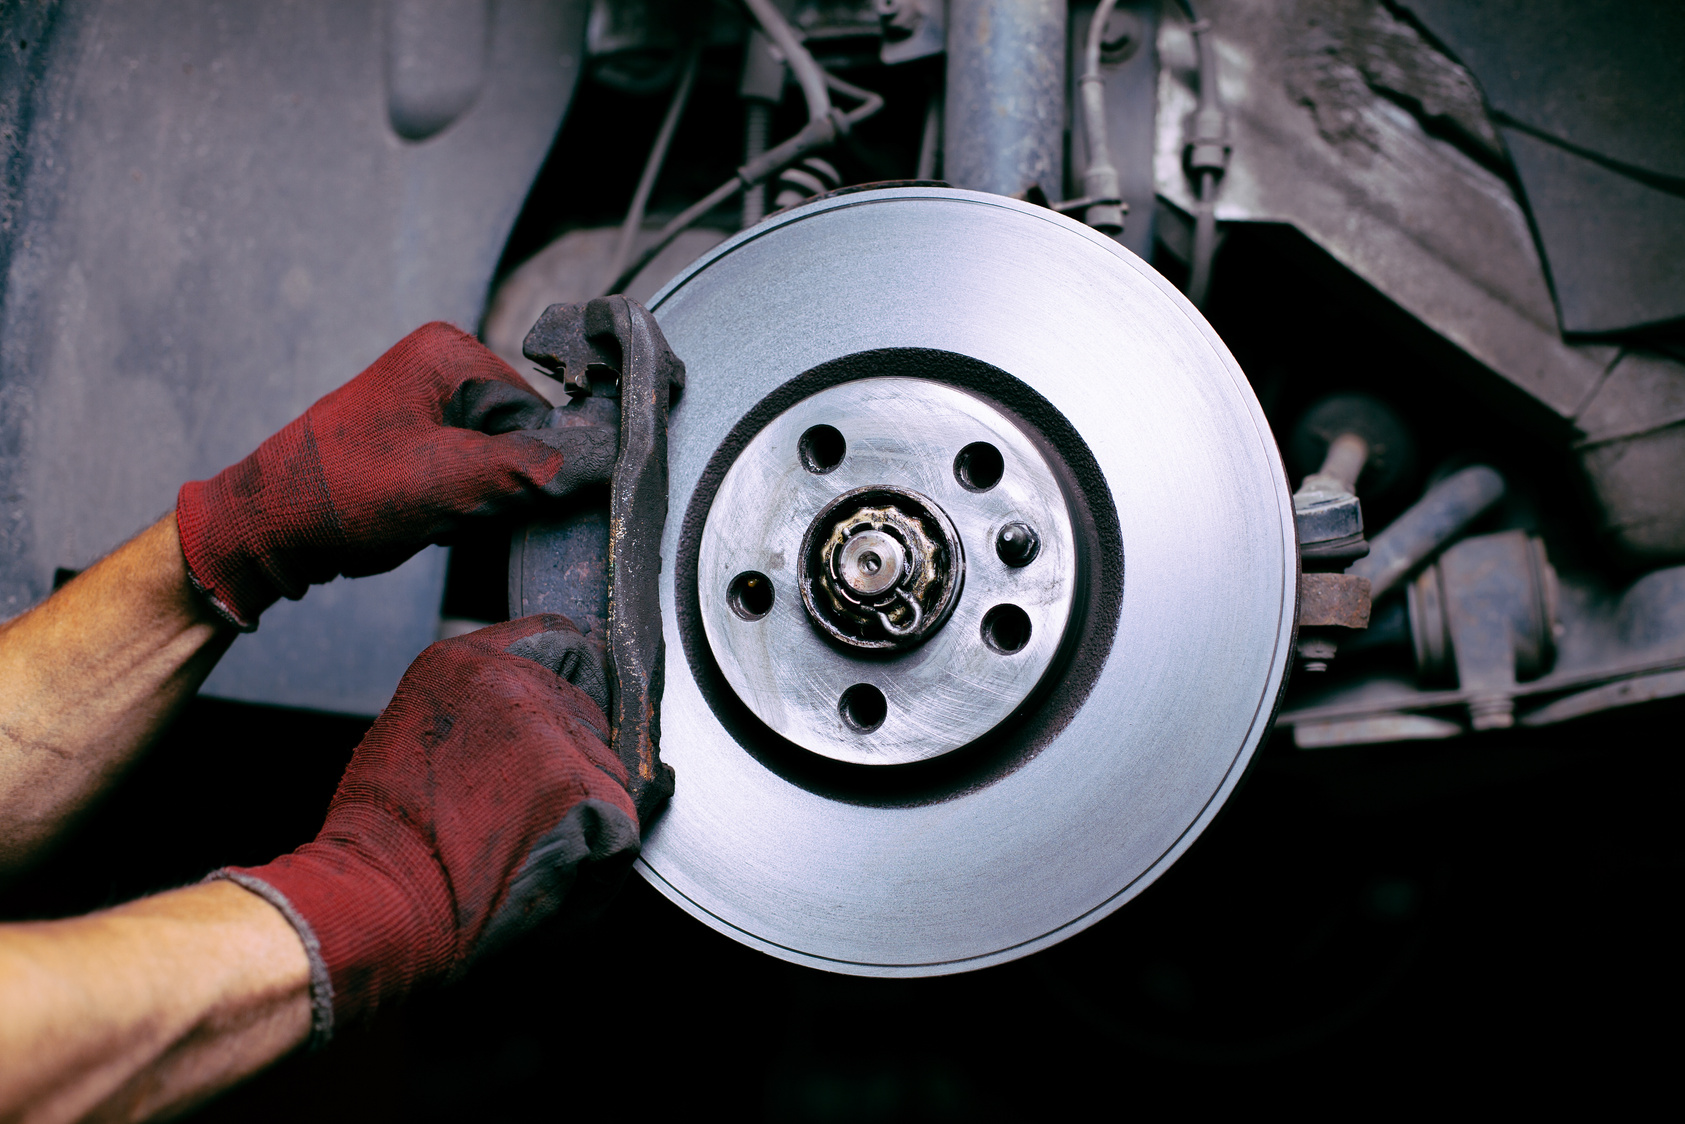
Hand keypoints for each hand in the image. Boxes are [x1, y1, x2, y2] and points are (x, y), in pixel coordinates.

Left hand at [176, 322, 615, 628]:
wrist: (268, 529)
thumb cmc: (342, 496)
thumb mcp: (448, 485)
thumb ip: (532, 470)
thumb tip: (608, 461)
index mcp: (451, 353)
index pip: (540, 415)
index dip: (530, 468)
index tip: (494, 502)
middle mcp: (444, 364)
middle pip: (522, 438)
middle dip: (500, 485)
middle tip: (453, 509)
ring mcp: (430, 399)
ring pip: (500, 461)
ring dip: (479, 499)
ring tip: (433, 512)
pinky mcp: (421, 434)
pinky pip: (473, 470)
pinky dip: (460, 502)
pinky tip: (427, 515)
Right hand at [213, 615, 639, 1044]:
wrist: (378, 899)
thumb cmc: (380, 838)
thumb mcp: (409, 733)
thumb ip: (476, 710)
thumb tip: (525, 718)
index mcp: (465, 663)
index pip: (558, 639)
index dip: (569, 680)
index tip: (568, 709)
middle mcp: (517, 683)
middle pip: (589, 712)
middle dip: (573, 756)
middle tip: (527, 808)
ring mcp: (556, 735)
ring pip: (608, 766)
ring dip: (586, 805)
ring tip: (528, 841)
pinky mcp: (586, 789)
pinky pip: (621, 816)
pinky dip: (600, 849)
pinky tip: (549, 865)